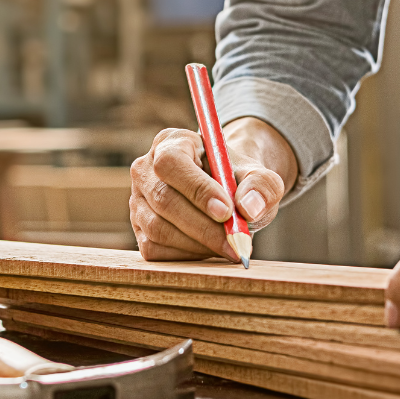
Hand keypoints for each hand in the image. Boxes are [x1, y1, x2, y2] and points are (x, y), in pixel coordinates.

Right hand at [130, 117, 296, 260]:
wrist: (226, 194)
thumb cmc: (237, 181)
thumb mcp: (258, 176)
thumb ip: (261, 186)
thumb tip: (248, 208)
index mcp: (171, 142)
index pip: (172, 163)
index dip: (197, 189)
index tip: (227, 212)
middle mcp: (145, 170)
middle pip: (164, 201)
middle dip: (203, 227)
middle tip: (236, 242)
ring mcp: (137, 201)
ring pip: (159, 229)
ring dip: (198, 244)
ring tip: (229, 245)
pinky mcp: (139, 229)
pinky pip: (156, 249)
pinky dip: (187, 255)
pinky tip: (210, 248)